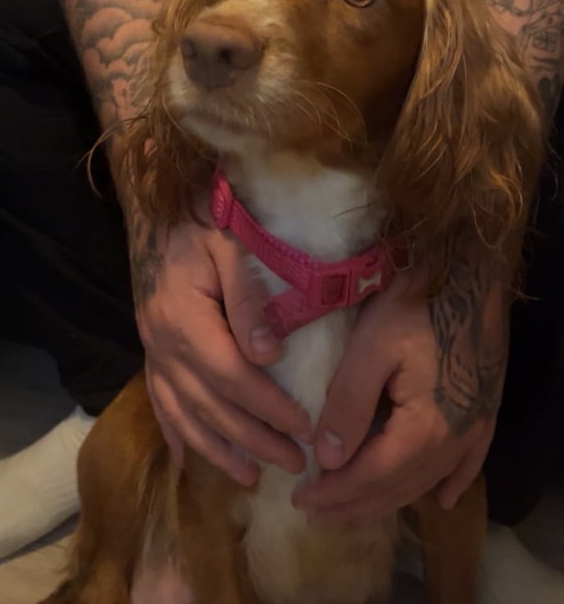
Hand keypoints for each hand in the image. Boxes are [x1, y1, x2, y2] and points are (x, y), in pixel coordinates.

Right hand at [129, 213, 311, 485]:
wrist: (160, 213)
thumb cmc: (205, 222)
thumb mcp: (231, 245)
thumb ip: (249, 297)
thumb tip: (270, 354)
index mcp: (184, 318)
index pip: (231, 376)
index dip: (268, 407)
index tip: (305, 427)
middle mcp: (162, 343)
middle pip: (210, 405)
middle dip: (254, 439)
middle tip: (295, 463)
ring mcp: (151, 351)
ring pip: (183, 413)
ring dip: (217, 449)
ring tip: (251, 478)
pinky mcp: (150, 352)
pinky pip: (160, 402)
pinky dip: (176, 433)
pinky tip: (190, 459)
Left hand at [292, 261, 507, 525]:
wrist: (473, 272)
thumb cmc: (417, 302)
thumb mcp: (372, 347)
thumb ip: (349, 404)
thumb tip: (326, 459)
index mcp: (424, 430)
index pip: (370, 478)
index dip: (333, 494)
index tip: (299, 499)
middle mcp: (453, 441)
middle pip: (398, 488)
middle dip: (354, 505)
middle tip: (314, 513)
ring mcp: (474, 427)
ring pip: (427, 480)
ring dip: (389, 498)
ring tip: (355, 509)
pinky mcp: (485, 410)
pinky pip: (469, 463)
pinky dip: (450, 483)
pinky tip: (443, 499)